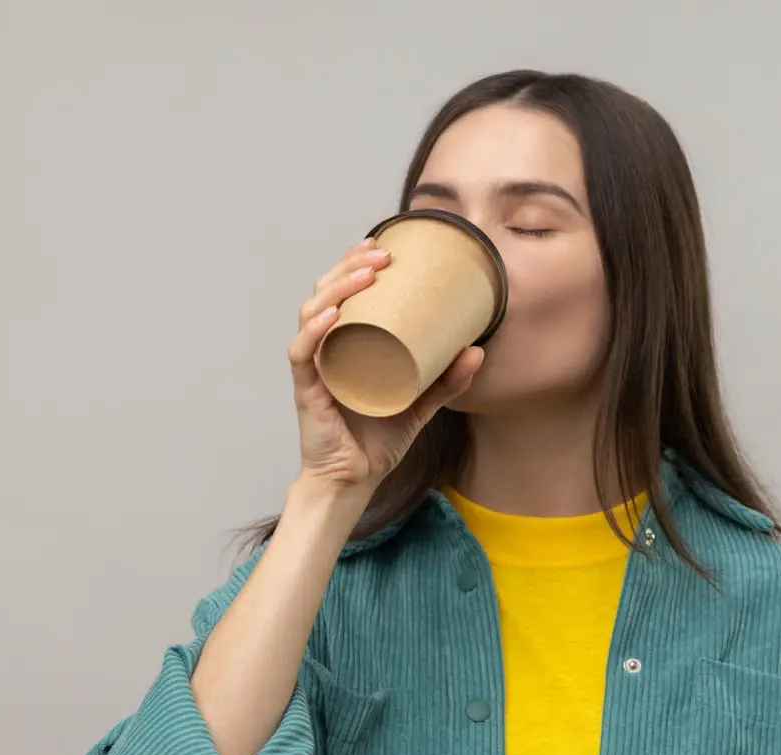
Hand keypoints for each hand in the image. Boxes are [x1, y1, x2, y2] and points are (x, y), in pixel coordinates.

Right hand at [287, 237, 483, 492]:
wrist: (354, 481)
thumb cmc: (377, 441)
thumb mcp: (420, 404)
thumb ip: (447, 380)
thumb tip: (478, 350)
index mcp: (345, 344)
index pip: (340, 292)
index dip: (354, 263)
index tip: (383, 247)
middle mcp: (323, 349)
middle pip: (323, 292)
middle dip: (349, 266)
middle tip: (381, 255)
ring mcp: (313, 368)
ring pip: (311, 313)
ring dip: (336, 288)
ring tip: (365, 275)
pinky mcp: (307, 390)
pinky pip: (302, 353)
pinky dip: (315, 331)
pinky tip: (333, 315)